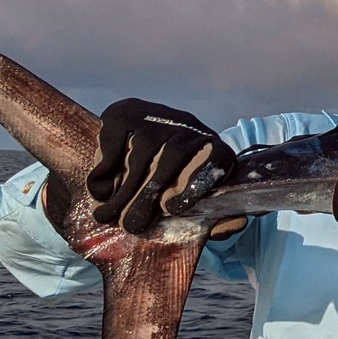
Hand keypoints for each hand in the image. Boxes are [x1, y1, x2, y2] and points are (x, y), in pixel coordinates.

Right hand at [87, 98, 234, 233]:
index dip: (196, 185)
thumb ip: (214, 216)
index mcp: (212, 146)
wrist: (132, 140)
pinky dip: (103, 171)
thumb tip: (236, 225)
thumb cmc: (170, 180)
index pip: (217, 158)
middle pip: (171, 161)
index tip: (173, 209)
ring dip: (121, 192)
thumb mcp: (192, 197)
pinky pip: (113, 145)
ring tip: (107, 216)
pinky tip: (101, 190)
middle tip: (131, 226)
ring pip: (139, 156)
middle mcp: (188, 125)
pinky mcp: (123, 112)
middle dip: (146, 198)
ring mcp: (155, 115)